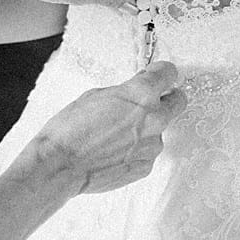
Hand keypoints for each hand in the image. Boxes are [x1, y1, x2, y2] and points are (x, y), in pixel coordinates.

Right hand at [16, 62, 186, 196]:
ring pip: (160, 130)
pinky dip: (136, 150)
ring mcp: (153, 144)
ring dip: (147, 129)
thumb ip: (126, 91)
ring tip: (117, 136)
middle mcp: (155, 118)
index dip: (161, 73)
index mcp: (142, 94)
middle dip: (167, 99)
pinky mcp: (146, 166)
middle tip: (150, 103)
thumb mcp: (97, 95)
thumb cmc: (70, 130)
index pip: (169, 73)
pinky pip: (147, 152)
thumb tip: (138, 90)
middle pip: (179, 101)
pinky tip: (114, 152)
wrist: (60, 166)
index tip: (157, 76)